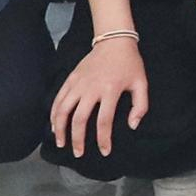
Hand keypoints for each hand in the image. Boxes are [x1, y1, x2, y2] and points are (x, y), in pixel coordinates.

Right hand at [50, 36, 148, 157]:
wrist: (114, 41)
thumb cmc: (130, 64)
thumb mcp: (141, 83)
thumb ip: (140, 106)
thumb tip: (132, 126)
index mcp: (110, 91)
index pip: (104, 121)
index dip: (103, 139)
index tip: (104, 152)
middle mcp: (91, 88)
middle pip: (79, 119)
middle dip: (77, 139)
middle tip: (78, 153)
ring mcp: (78, 83)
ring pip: (63, 110)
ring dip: (60, 129)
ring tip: (61, 143)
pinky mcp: (70, 79)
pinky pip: (58, 99)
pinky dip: (53, 114)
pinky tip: (54, 126)